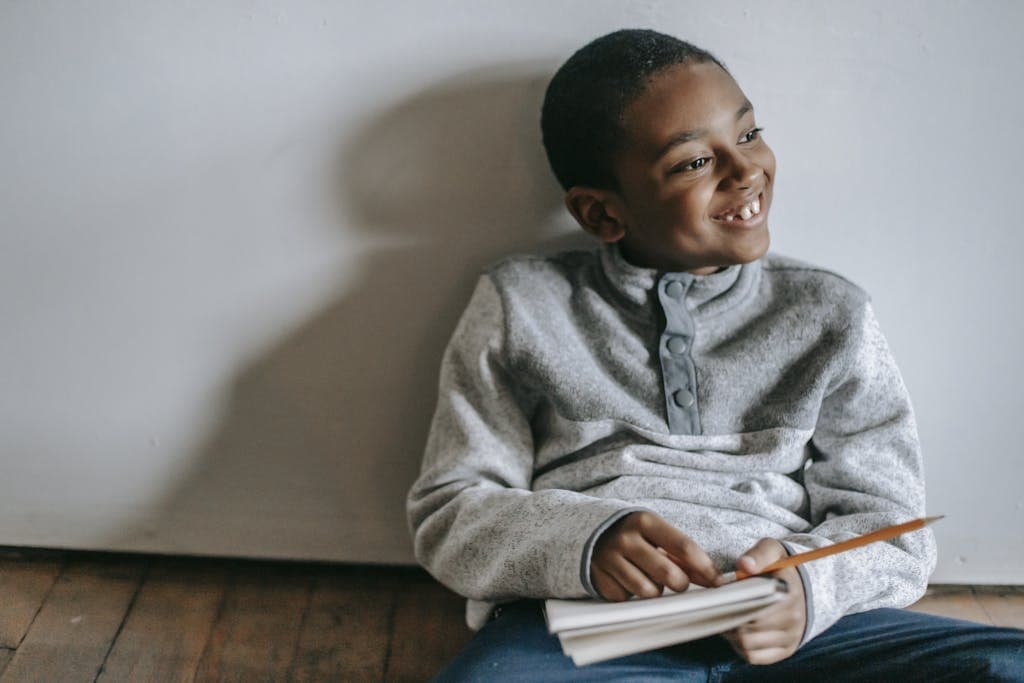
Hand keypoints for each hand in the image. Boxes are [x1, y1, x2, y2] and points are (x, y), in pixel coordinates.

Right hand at [590, 511, 718, 600]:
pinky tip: (627, 580)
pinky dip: (632, 594)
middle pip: (669, 574)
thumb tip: (712, 578)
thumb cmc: (634, 535)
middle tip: (678, 581)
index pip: (684, 546)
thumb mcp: (656, 533)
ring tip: (649, 578)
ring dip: (655, 590)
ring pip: (649, 591)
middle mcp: (626, 539)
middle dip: (681, 583)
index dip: (705, 567)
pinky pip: (628, 598)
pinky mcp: (598, 578)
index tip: (717, 581)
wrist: (588, 532)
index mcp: (645, 521)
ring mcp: (609, 559)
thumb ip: (682, 554)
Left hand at [721, 538, 806, 664]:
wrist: (803, 585)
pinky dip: (741, 649)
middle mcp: (794, 619)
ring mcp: (791, 637)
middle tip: (718, 610)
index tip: (722, 599)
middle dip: (729, 621)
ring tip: (727, 620)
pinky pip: (756, 657)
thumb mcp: (772, 550)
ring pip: (749, 646)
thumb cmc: (779, 566)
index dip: (733, 607)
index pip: (755, 610)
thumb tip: (745, 565)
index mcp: (789, 594)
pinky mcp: (786, 650)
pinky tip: (737, 634)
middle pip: (749, 631)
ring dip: (732, 636)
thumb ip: (758, 555)